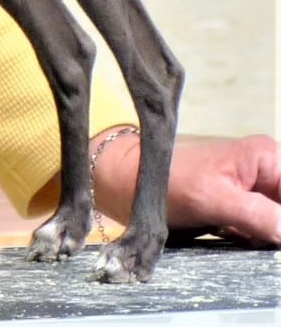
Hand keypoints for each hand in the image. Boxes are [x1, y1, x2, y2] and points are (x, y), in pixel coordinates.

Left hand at [92, 129, 279, 246]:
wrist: (129, 180)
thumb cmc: (166, 180)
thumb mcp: (215, 200)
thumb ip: (261, 216)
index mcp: (266, 156)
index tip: (267, 232)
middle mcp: (264, 168)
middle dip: (272, 228)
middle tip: (247, 233)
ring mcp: (252, 186)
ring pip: (276, 222)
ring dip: (263, 236)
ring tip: (233, 231)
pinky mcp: (240, 203)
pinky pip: (261, 228)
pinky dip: (252, 238)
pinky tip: (229, 234)